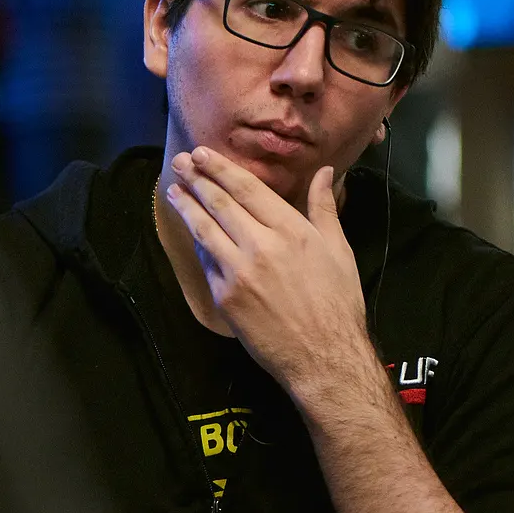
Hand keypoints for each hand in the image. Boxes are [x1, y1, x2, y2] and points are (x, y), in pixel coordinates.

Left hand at [166, 147, 369, 398]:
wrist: (323, 357)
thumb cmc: (338, 303)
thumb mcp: (339, 251)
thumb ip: (324, 208)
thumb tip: (324, 172)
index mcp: (291, 230)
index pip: (247, 190)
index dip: (221, 169)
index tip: (203, 154)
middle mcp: (261, 246)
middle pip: (220, 204)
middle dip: (198, 180)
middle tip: (182, 162)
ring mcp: (238, 272)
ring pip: (205, 231)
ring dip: (187, 208)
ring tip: (174, 190)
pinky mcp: (225, 297)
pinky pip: (207, 263)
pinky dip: (199, 244)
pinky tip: (192, 232)